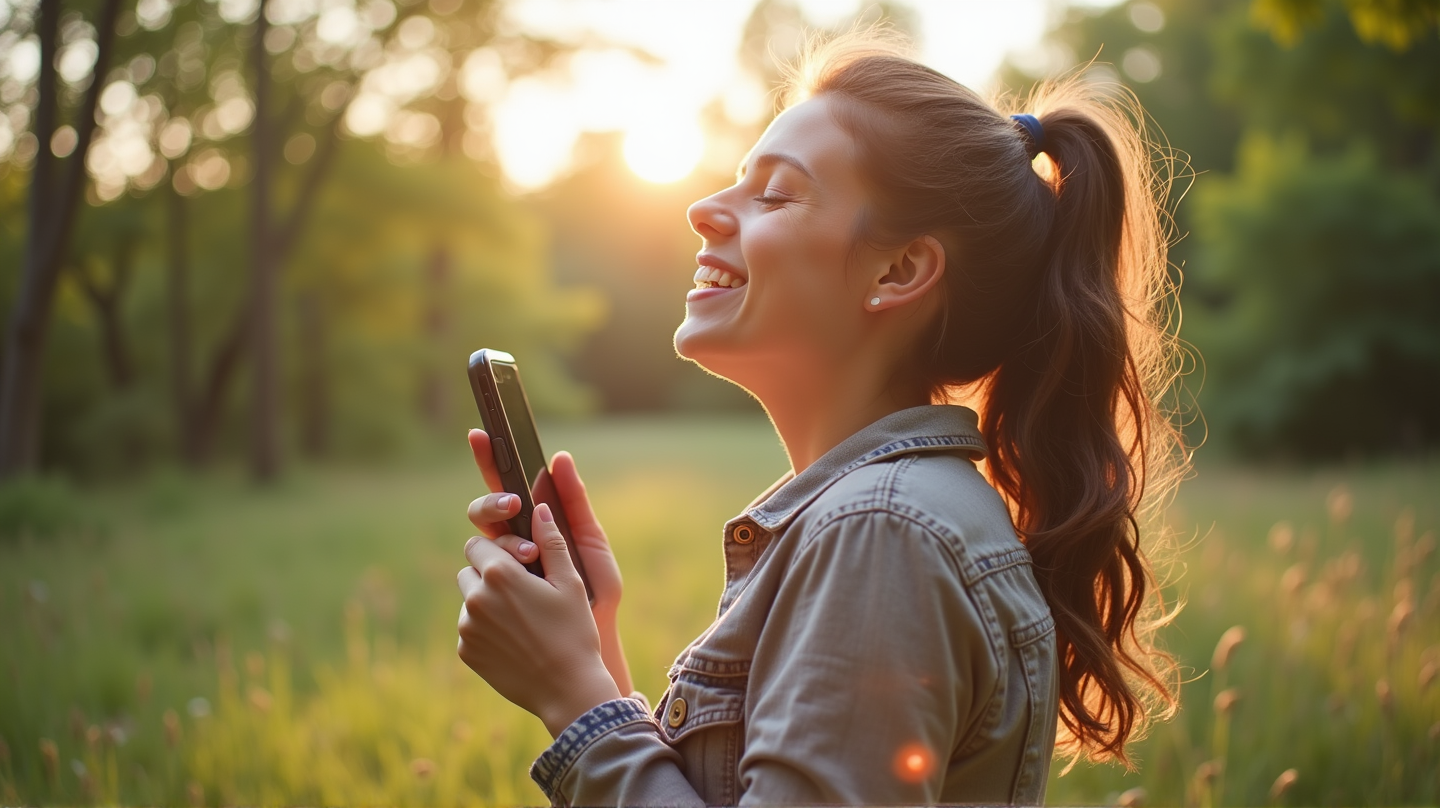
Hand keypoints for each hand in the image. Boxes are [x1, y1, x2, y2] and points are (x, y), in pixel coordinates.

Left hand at [466, 429, 632, 693]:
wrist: (568, 689)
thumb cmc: (575, 631)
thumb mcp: (570, 582)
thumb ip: (551, 541)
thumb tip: (539, 507)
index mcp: (499, 574)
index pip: (477, 543)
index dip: (498, 549)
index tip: (520, 561)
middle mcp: (475, 598)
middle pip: (469, 569)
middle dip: (490, 573)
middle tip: (522, 590)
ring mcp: (466, 628)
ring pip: (469, 599)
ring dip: (487, 601)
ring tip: (521, 618)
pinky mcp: (466, 652)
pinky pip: (469, 628)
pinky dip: (486, 629)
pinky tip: (516, 640)